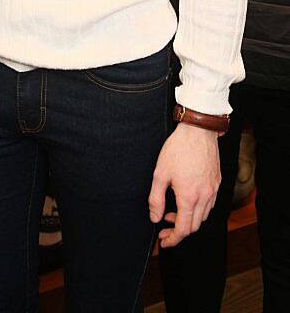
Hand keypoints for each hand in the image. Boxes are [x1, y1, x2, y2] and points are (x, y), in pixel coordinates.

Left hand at [148, 123, 220, 246]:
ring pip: (203, 216)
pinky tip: (187, 200)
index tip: (163, 241)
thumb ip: (156, 198)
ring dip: (188, 220)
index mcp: (189, 197)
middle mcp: (205, 197)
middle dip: (178, 231)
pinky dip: (198, 209)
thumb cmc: (178, 149)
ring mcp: (213, 191)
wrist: (198, 131)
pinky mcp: (217, 183)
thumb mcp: (160, 173)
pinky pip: (210, 204)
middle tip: (164, 227)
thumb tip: (154, 218)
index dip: (172, 239)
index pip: (183, 229)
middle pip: (194, 226)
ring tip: (172, 211)